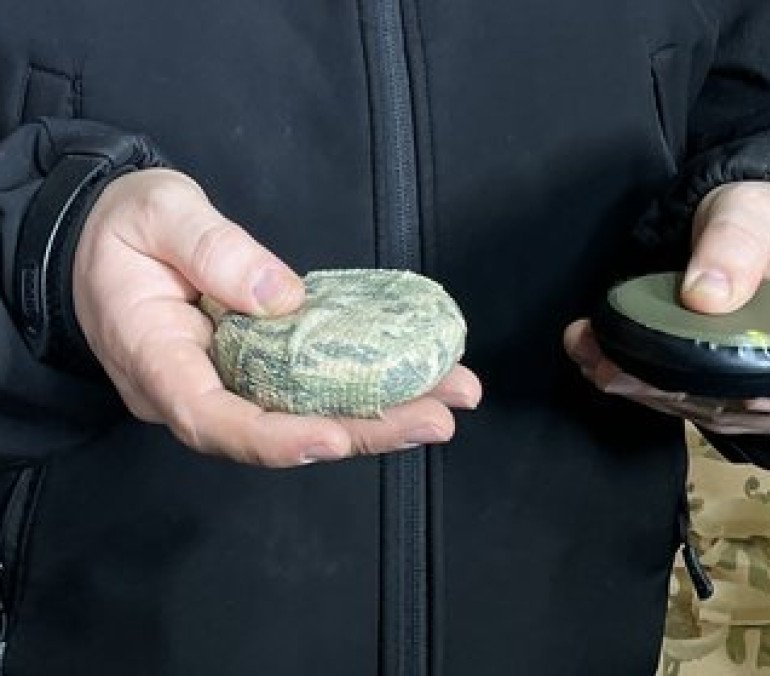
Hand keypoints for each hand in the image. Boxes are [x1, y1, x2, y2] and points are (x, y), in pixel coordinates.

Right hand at [73, 168, 481, 465]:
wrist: (103, 239)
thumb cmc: (123, 226)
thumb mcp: (158, 214)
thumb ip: (213, 249)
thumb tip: (283, 298)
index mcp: (155, 360)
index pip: (210, 419)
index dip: (273, 438)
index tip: (332, 438)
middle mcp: (193, 391)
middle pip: (277, 432)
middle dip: (361, 431)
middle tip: (436, 420)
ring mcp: (227, 385)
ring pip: (302, 418)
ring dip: (378, 414)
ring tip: (447, 400)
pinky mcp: (256, 371)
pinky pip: (308, 391)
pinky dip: (363, 388)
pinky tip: (417, 380)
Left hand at [564, 180, 769, 434]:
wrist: (745, 231)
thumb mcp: (760, 211)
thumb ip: (737, 243)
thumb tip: (703, 297)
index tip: (767, 392)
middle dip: (704, 398)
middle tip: (635, 372)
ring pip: (724, 415)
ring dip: (658, 395)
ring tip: (601, 362)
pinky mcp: (727, 393)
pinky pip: (690, 402)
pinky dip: (642, 385)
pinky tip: (596, 359)